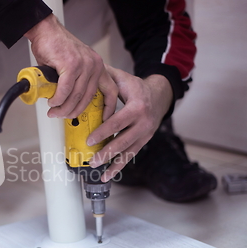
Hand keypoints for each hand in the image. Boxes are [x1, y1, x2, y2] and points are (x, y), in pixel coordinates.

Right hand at [24, 14, 117, 119]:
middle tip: (62, 116)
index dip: (109, 108)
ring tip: (54, 111)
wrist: (45, 30)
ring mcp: (84, 64)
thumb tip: (71, 103)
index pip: (111, 90)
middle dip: (74, 112)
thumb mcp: (74, 66)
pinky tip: (52, 101)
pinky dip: (57, 99)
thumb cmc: (56, 48)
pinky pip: (65, 90)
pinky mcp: (71, 64)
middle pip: (88, 98)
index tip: (104, 119)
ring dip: (63, 107)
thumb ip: (77, 82)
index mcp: (98, 66)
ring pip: (76, 96)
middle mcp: (95, 65)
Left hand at [87, 65, 173, 181]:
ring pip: (127, 152)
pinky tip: (107, 176)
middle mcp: (144, 123)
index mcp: (137, 107)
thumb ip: (106, 76)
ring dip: (112, 163)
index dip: (103, 132)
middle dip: (107, 152)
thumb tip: (87, 72)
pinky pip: (131, 156)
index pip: (117, 123)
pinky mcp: (143, 141)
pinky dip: (119, 167)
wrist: (159, 95)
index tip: (89, 140)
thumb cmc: (136, 87)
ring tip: (98, 172)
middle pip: (123, 141)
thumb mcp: (123, 79)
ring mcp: (145, 134)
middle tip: (92, 160)